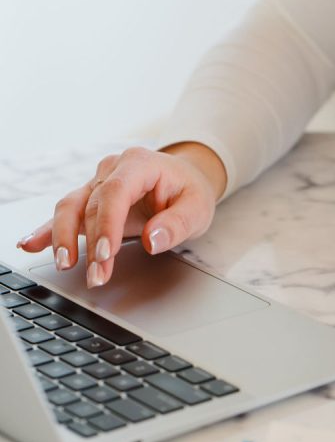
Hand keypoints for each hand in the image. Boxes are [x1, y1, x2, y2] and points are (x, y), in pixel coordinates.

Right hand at [16, 143, 226, 288]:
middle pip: (90, 205)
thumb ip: (177, 224)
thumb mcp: (197, 208)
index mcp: (139, 164)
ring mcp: (98, 183)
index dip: (107, 225)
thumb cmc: (190, 191)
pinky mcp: (90, 199)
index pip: (115, 193)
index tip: (106, 255)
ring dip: (63, 239)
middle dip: (90, 245)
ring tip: (63, 264)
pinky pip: (66, 213)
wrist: (185, 178)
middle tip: (95, 276)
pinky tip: (30, 244)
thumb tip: (153, 240)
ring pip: (70, 207)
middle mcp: (112, 170)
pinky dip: (47, 230)